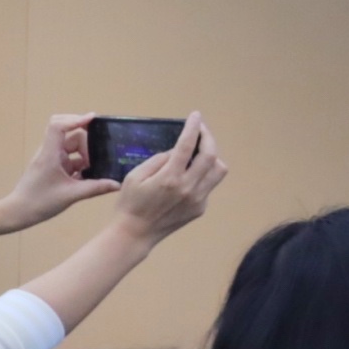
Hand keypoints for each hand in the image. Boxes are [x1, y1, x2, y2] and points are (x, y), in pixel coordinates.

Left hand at [9, 118, 116, 229]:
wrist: (18, 213)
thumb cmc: (40, 202)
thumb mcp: (71, 196)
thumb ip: (95, 188)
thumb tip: (117, 184)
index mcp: (50, 155)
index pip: (58, 126)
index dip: (75, 119)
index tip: (93, 119)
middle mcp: (50, 153)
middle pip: (71, 136)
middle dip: (88, 144)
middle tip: (100, 157)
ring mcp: (51, 160)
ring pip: (72, 148)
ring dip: (86, 156)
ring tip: (97, 169)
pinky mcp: (52, 168)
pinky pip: (71, 159)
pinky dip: (81, 164)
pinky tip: (90, 176)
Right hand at [110, 117, 224, 239]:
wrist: (135, 233)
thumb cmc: (130, 203)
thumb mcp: (135, 176)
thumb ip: (159, 160)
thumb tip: (178, 150)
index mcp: (170, 178)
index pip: (186, 146)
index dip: (193, 128)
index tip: (195, 115)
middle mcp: (188, 187)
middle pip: (211, 155)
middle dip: (208, 138)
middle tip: (201, 130)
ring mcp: (198, 199)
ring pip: (219, 171)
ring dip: (212, 157)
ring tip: (199, 152)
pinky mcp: (200, 208)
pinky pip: (209, 185)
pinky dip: (203, 175)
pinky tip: (190, 175)